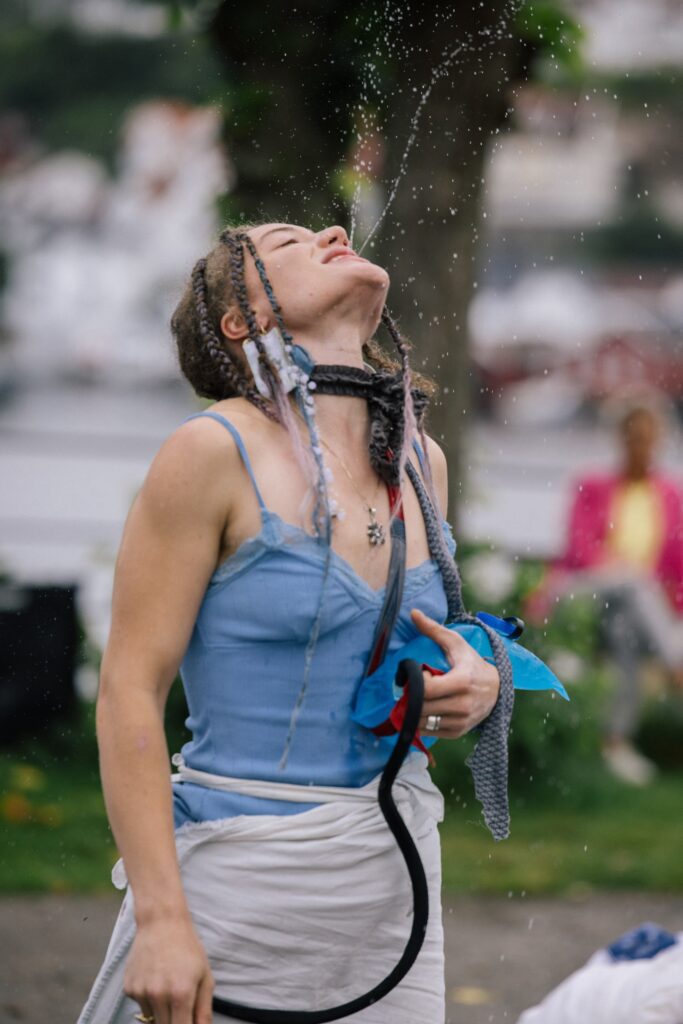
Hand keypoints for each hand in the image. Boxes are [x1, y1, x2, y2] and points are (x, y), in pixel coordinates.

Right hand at [124, 913, 214, 1023]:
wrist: (161, 922)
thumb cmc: (187, 947)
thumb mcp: (205, 976)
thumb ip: (204, 1010)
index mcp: (181, 994)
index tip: (187, 1020)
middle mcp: (158, 996)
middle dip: (174, 1020)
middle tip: (180, 1000)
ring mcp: (141, 992)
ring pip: (152, 1019)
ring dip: (161, 1011)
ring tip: (168, 983)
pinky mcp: (128, 988)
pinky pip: (141, 1005)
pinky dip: (149, 999)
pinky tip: (155, 977)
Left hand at [410, 608, 500, 738]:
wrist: (496, 688)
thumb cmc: (470, 662)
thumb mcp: (456, 643)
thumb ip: (434, 629)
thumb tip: (413, 612)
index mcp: (462, 682)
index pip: (427, 689)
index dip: (417, 682)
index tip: (420, 675)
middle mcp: (464, 704)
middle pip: (423, 707)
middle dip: (411, 697)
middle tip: (411, 687)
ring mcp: (462, 721)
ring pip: (423, 722)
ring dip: (414, 711)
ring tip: (417, 698)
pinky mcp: (458, 732)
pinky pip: (430, 732)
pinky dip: (421, 723)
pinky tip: (424, 709)